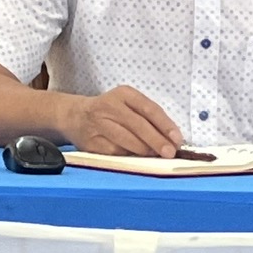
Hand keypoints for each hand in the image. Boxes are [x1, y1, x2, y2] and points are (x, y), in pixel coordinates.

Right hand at [65, 85, 183, 157]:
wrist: (75, 116)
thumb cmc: (110, 111)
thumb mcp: (128, 104)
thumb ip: (148, 117)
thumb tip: (170, 139)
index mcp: (124, 94)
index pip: (148, 109)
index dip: (165, 125)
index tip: (177, 139)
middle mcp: (109, 106)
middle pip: (138, 126)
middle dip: (157, 141)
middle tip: (170, 153)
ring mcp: (98, 125)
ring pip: (126, 141)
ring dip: (144, 151)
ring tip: (155, 156)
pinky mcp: (91, 143)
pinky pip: (115, 153)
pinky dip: (128, 157)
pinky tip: (136, 158)